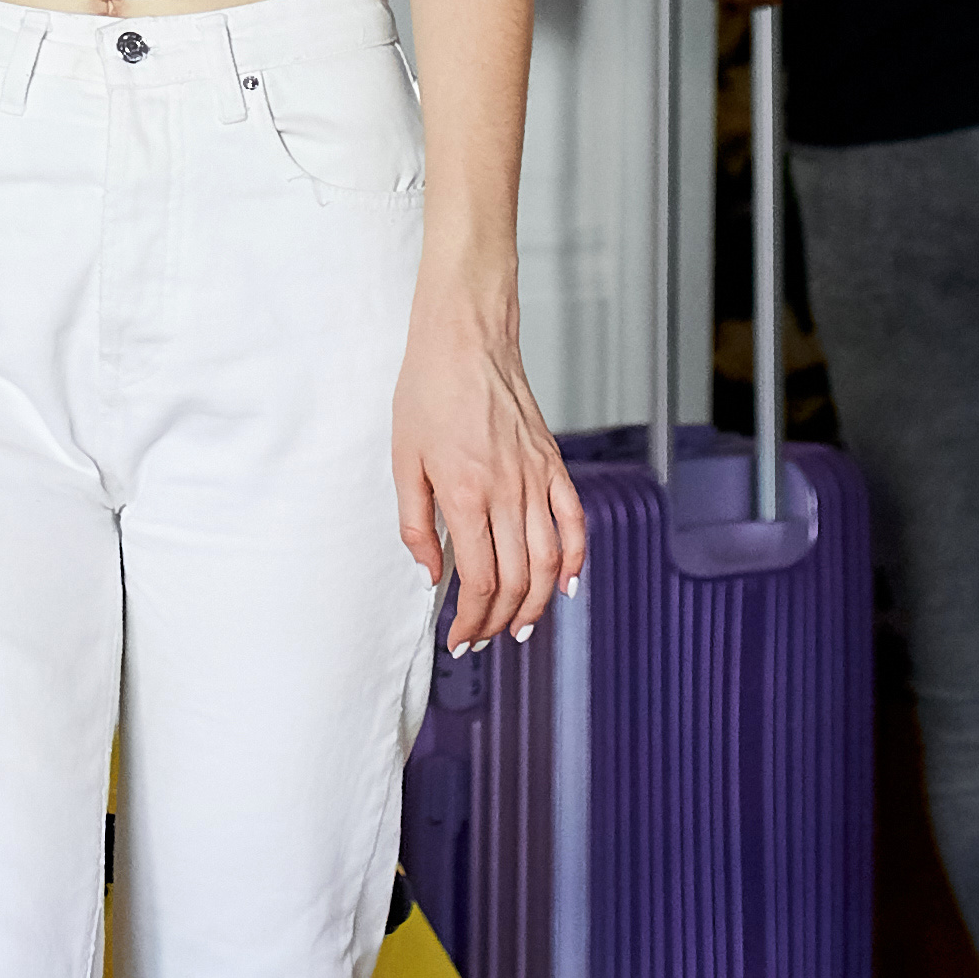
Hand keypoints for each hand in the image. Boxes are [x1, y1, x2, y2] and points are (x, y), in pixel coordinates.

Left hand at [397, 339, 585, 649]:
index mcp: (465, 493)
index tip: (459, 636)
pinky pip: (574, 521)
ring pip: (548, 561)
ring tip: (522, 626)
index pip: (479, 579)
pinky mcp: (553, 463)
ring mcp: (536, 477)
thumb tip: (431, 575)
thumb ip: (415, 525)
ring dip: (537, 604)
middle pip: (516, 579)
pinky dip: (575, 558)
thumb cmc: (428, 392)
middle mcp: (507, 491)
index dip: (472, 618)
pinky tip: (566, 585)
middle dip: (500, 620)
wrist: (465, 339)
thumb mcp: (403, 462)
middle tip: (484, 637)